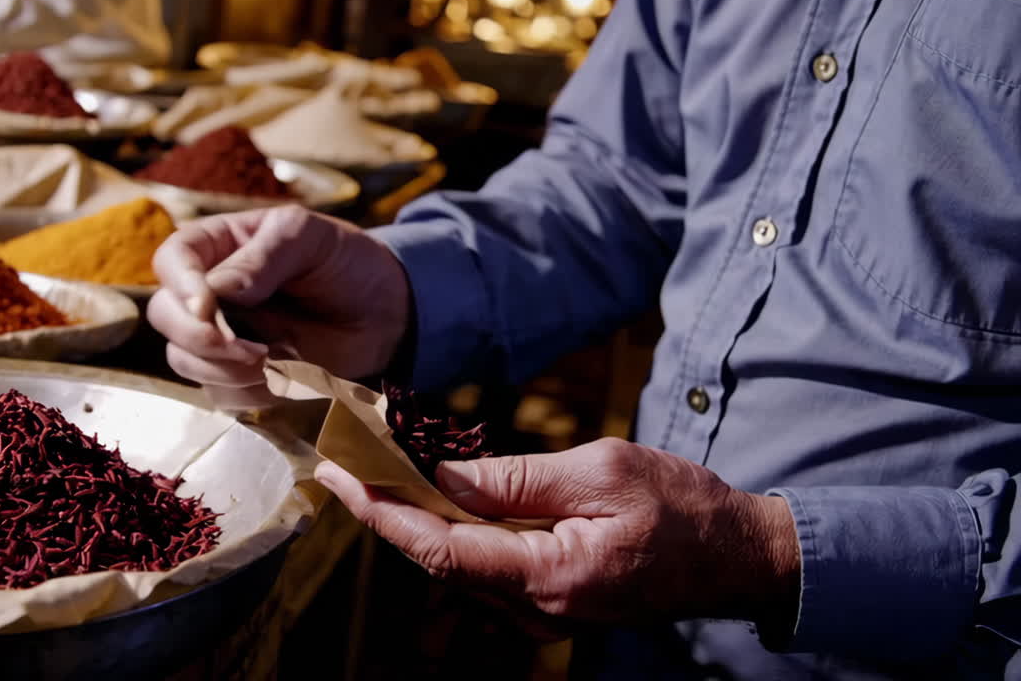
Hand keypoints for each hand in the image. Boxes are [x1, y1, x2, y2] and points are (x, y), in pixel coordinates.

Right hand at [148, 206, 410, 406]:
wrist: (386, 312)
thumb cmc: (345, 261)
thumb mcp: (309, 238)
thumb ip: (264, 256)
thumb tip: (217, 290)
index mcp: (218, 245)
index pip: (171, 260)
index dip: (180, 287)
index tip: (208, 308)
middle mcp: (208, 292)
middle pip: (166, 317)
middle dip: (201, 338)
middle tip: (251, 348)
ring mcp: (220, 336)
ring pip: (186, 361)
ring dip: (228, 369)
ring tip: (281, 356)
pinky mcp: (238, 376)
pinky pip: (221, 394)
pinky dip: (251, 391)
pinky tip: (288, 374)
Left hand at [315, 438, 800, 626]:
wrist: (739, 556)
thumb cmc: (682, 507)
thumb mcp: (600, 472)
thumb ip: (517, 480)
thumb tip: (444, 476)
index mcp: (550, 576)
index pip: (441, 549)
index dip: (383, 513)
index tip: (340, 476)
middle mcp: (538, 610)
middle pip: (439, 561)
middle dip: (387, 512)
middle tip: (346, 464)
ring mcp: (545, 614)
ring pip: (458, 568)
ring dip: (415, 521)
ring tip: (378, 472)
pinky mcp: (553, 603)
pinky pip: (486, 570)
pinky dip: (454, 533)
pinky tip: (437, 498)